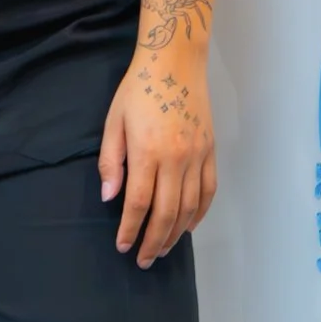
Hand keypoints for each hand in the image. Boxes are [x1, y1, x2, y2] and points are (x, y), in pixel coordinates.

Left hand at [99, 48, 216, 268]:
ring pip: (189, 206)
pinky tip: (188, 226)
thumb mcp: (114, 121)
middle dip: (153, 241)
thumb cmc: (139, 89)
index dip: (130, 229)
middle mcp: (176, 158)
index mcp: (147, 151)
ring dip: (176, 233)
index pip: (138, 203)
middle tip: (143, 259)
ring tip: (163, 249)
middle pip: (166, 212)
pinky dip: (200, 213)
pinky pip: (208, 190)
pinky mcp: (211, 151)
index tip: (123, 246)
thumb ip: (111, 162)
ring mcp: (197, 155)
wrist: (176, 61)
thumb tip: (110, 197)